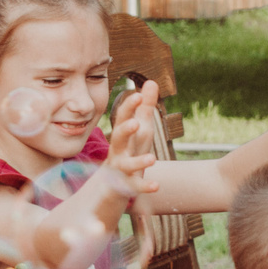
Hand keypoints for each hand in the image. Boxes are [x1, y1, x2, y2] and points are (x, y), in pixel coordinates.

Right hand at [106, 81, 163, 195]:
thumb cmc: (129, 150)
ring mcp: (120, 169)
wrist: (111, 185)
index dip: (129, 107)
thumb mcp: (140, 129)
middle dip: (125, 130)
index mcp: (122, 135)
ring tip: (152, 159)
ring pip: (126, 165)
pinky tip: (156, 186)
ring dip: (138, 162)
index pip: (123, 118)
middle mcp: (118, 151)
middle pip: (118, 138)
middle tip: (136, 123)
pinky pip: (134, 186)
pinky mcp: (126, 186)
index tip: (138, 95)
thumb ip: (145, 107)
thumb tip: (151, 81)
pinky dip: (144, 186)